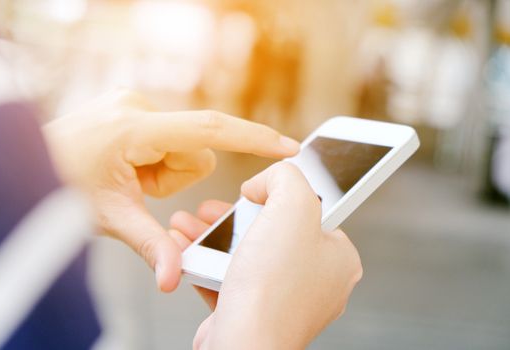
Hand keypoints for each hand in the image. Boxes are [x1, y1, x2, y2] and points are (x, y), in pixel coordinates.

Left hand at [43, 89, 299, 291]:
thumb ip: (152, 245)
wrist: (26, 165)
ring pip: (183, 146)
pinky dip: (156, 159)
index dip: (254, 138)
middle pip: (195, 151)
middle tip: (140, 187)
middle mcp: (139, 107)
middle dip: (174, 178)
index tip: (288, 147)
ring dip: (165, 170)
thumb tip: (175, 279)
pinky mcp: (134, 107)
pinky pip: (168, 137)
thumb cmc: (60, 185)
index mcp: (135, 130)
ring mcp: (135, 104)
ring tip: (131, 176)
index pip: (211, 130)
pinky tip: (128, 165)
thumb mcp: (110, 218)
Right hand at [170, 162, 362, 349]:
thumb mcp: (293, 204)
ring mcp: (283, 299)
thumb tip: (265, 183)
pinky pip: (227, 278)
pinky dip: (204, 263)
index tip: (254, 192)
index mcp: (337, 257)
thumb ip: (286, 176)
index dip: (278, 196)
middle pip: (270, 231)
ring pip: (244, 254)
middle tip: (213, 207)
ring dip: (212, 236)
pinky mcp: (253, 312)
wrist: (243, 345)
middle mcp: (314, 280)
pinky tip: (186, 249)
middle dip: (232, 216)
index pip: (311, 212)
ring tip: (189, 223)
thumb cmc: (273, 288)